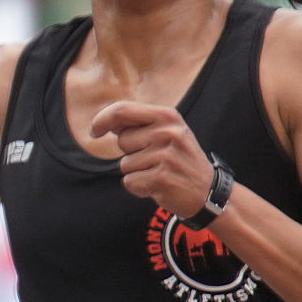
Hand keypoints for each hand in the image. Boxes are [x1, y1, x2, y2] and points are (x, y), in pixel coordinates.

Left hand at [87, 101, 216, 218]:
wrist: (207, 191)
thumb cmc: (181, 160)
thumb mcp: (168, 132)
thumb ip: (139, 124)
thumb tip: (106, 123)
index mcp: (168, 116)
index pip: (122, 110)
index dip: (102, 120)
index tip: (94, 131)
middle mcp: (168, 133)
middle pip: (122, 140)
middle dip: (130, 152)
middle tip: (155, 159)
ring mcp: (165, 156)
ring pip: (125, 164)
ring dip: (136, 172)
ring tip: (159, 172)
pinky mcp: (161, 178)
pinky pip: (129, 182)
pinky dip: (138, 187)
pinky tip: (157, 185)